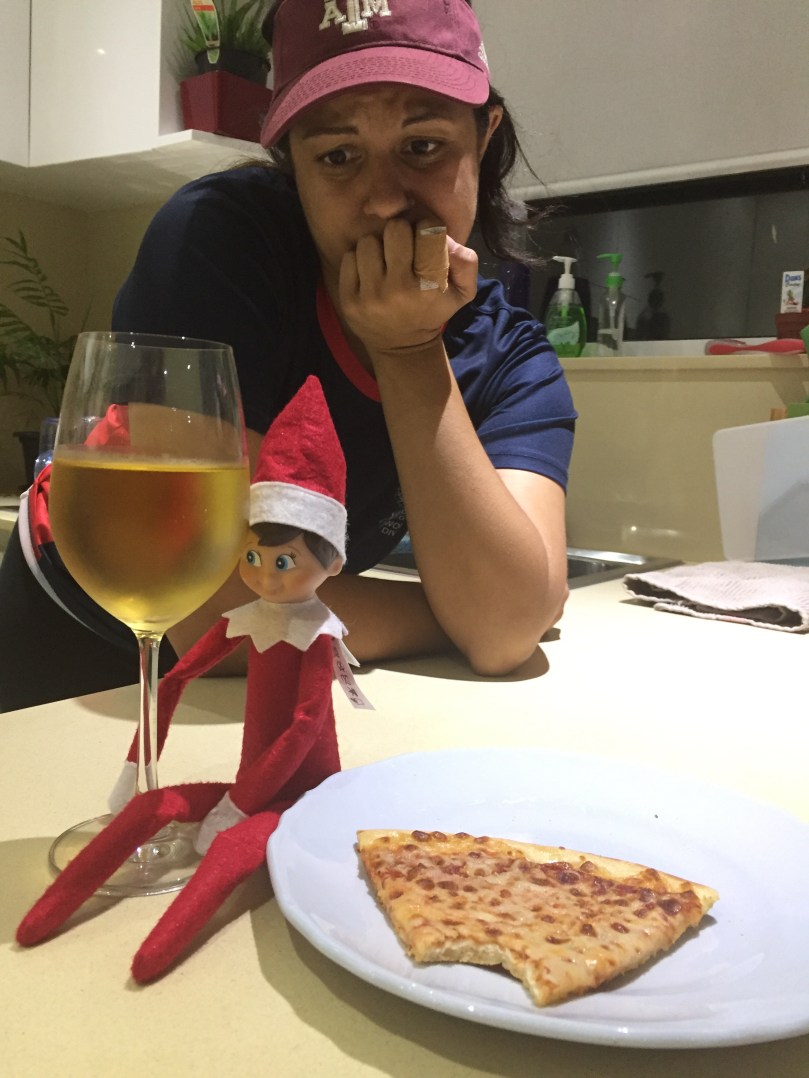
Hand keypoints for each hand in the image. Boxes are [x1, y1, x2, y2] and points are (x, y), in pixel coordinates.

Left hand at [339, 218, 478, 357]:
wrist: (401, 346)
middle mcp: (400, 290)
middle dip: (400, 234)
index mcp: (431, 286)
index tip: (424, 243)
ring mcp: (371, 296)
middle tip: (402, 250)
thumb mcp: (463, 292)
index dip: (426, 230)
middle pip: (395, 229)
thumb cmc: (432, 310)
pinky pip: (349, 257)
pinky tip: (369, 275)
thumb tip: (444, 237)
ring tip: (384, 263)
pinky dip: (359, 261)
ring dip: (377, 247)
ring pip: (368, 241)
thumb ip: (465, 261)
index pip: (428, 230)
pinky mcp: (349, 300)